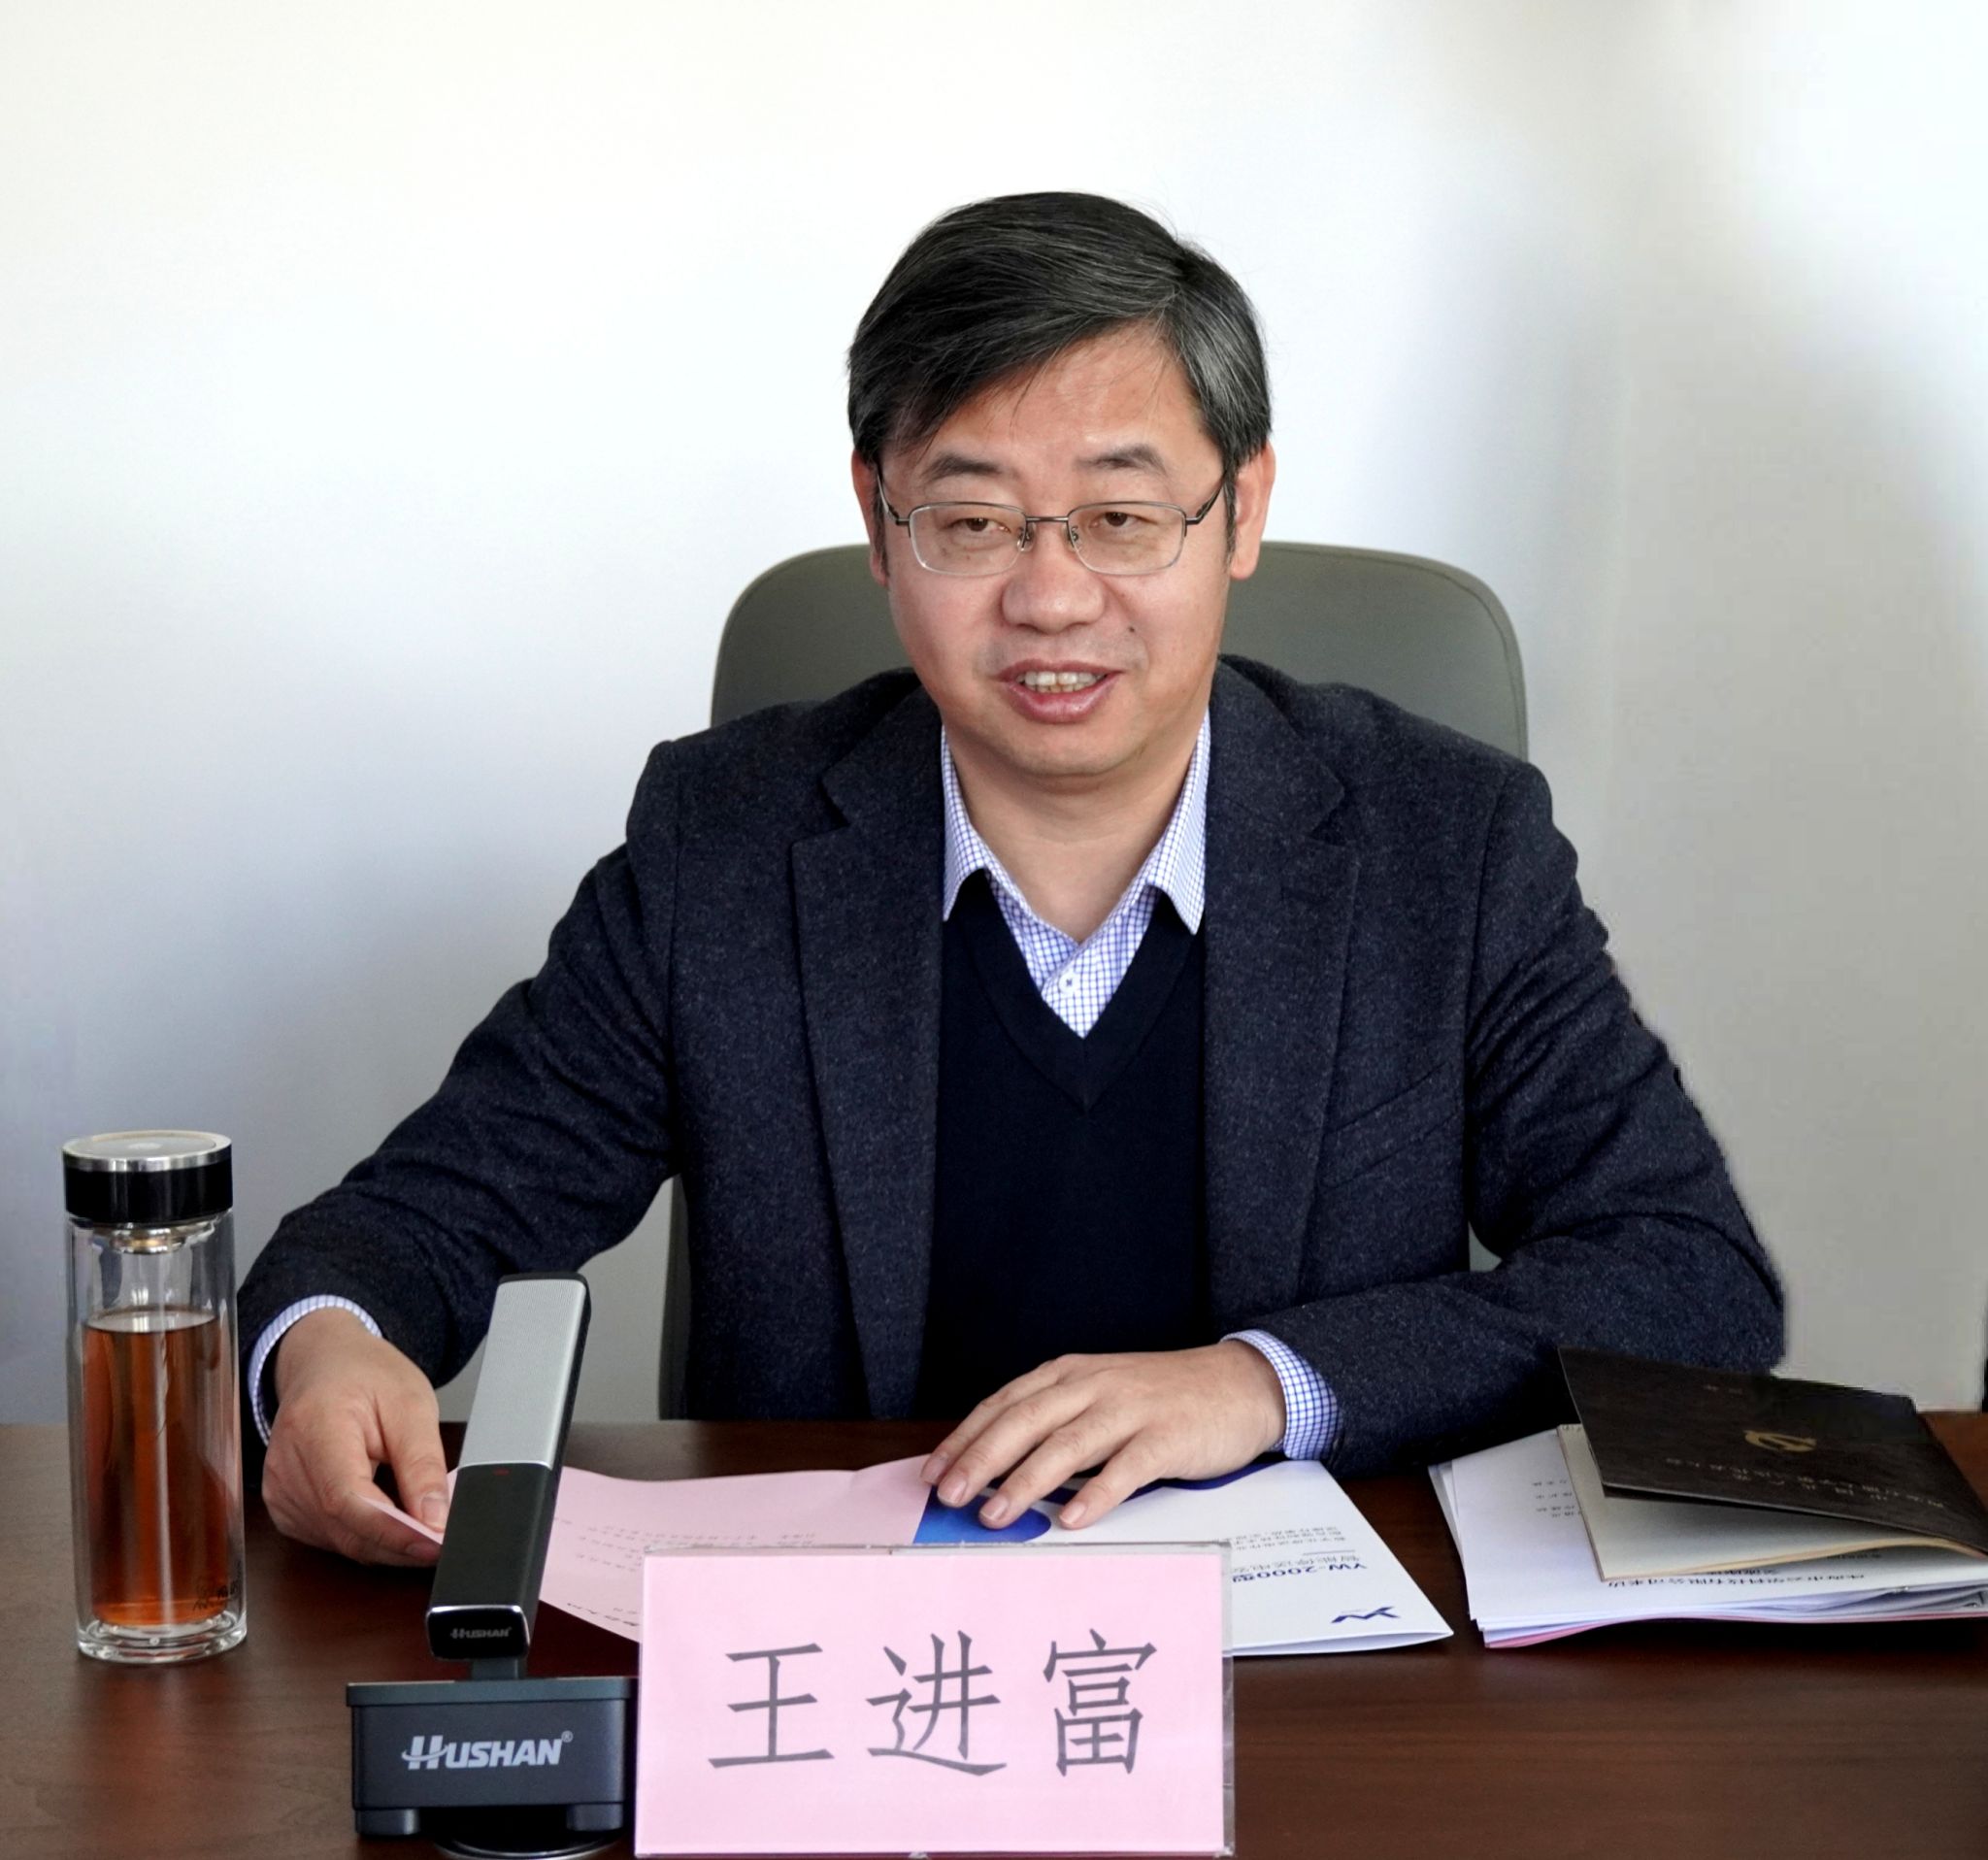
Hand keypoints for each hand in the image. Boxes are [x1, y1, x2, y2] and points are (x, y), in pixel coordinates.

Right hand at [261, 1308, 449, 1565]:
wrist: (323, 1364)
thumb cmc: (364, 1375)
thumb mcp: (411, 1404)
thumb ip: (422, 1465)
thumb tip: (435, 1519)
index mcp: (315, 1427)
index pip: (346, 1499)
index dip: (392, 1531)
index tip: (435, 1542)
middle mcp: (286, 1466)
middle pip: (344, 1528)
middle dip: (399, 1542)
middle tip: (444, 1539)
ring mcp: (279, 1490)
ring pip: (340, 1541)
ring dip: (386, 1543)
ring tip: (423, 1522)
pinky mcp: (284, 1507)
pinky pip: (330, 1537)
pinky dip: (365, 1536)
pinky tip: (391, 1519)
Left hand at [920, 1341, 1287, 1530]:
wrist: (1238, 1384)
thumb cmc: (1161, 1397)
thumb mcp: (1100, 1393)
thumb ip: (1055, 1421)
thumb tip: (996, 1469)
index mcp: (1071, 1373)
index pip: (1005, 1403)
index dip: (966, 1437)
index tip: (933, 1471)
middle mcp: (1094, 1385)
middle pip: (1026, 1420)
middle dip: (981, 1459)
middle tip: (948, 1494)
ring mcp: (1131, 1410)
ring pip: (1067, 1444)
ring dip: (1025, 1481)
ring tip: (995, 1515)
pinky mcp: (1165, 1437)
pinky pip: (1125, 1468)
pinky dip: (1096, 1495)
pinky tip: (1071, 1519)